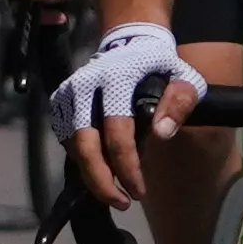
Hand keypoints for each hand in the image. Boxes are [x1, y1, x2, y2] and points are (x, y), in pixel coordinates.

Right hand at [58, 19, 198, 201]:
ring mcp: (68, 93)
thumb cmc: (160, 65)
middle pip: (84, 144)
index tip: (139, 191)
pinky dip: (83, 159)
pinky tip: (103, 169)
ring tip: (114, 191)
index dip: (127, 166)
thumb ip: (178, 103)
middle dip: (100, 181)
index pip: (117, 131)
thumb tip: (162, 134)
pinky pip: (67, 140)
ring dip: (91, 174)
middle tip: (121, 202)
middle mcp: (85, 84)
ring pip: (72, 145)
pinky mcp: (59, 102)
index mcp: (116, 78)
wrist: (130, 41)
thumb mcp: (183, 79)